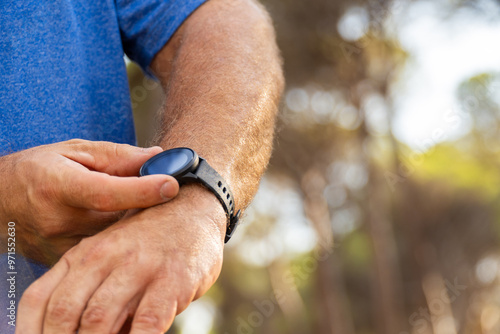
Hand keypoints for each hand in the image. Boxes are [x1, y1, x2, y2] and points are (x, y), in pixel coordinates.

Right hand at [0, 139, 178, 264]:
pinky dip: (121, 240)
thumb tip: (158, 157)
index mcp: (57, 186)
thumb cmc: (38, 171)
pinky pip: (104, 254)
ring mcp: (60, 248)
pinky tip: (126, 227)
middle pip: (118, 219)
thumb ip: (118, 155)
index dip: (142, 190)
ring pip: (115, 240)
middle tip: (167, 193)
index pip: (106, 192)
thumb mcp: (74, 151)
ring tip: (146, 207)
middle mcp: (58, 221)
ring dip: (135, 224)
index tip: (172, 185)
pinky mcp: (64, 263)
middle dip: (148, 207)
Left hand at [16, 184, 225, 333]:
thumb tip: (75, 331)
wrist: (192, 209)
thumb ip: (88, 291)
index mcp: (83, 254)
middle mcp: (104, 257)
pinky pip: (146, 323)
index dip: (29, 332)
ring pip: (98, 320)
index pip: (39, 299)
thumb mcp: (108, 253)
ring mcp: (138, 268)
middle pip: (63, 313)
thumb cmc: (146, 241)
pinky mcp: (171, 281)